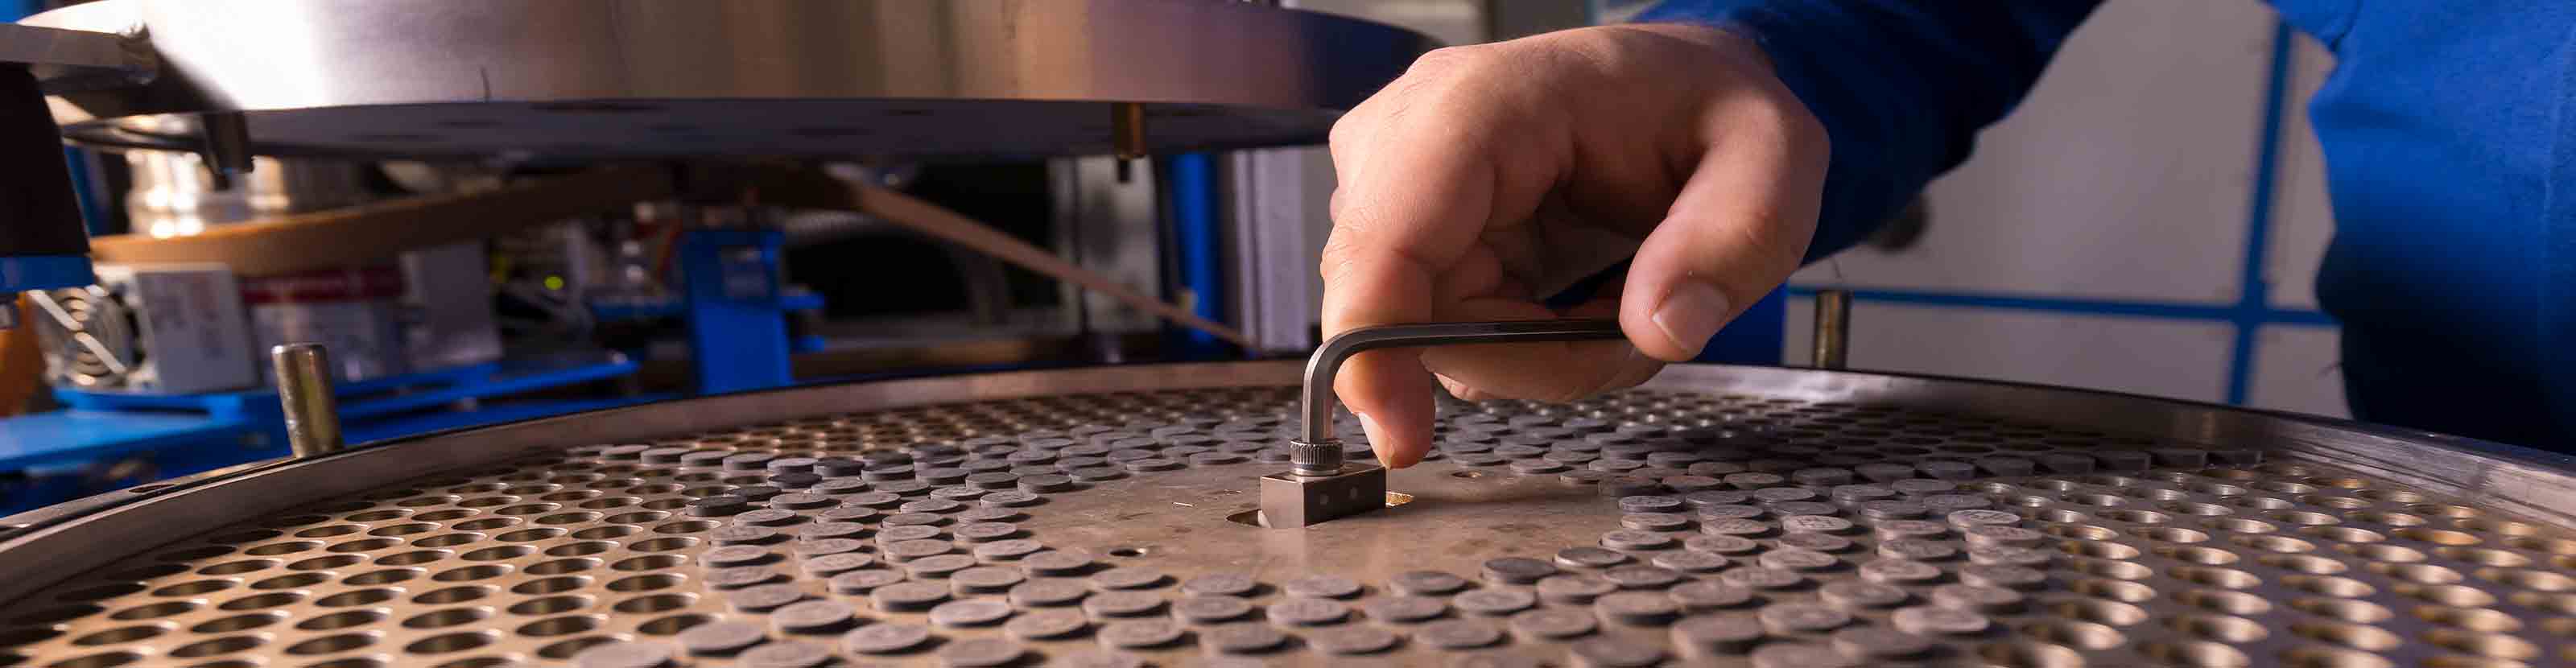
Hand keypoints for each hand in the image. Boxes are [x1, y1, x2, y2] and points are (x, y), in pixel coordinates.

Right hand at [1320, 23, 1828, 467]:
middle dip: (1521, 353)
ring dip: (1526, 351)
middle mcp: (1413, 133)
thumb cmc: (1710, 114)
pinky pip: (1435, 335)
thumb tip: (1660, 328)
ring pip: (1417, 333)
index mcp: (1490, 101)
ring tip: (1618, 300)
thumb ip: (1732, 240)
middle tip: (1630, 330)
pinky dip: (1514, 346)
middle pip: (1402, 304)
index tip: (1402, 434)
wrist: (1682, 94)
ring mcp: (1396, 184)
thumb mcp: (1771, 163)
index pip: (1389, 227)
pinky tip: (1571, 304)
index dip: (1375, 336)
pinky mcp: (1404, 232)